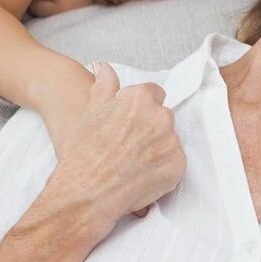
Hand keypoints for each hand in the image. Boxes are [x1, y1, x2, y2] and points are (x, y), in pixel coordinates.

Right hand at [44, 63, 184, 232]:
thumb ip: (104, 85)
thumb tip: (104, 66)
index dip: (139, 110)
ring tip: (130, 163)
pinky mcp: (177, 166)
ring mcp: (171, 142)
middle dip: (149, 129)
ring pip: (168, 140)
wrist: (84, 194)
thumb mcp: (90, 112)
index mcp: (141, 99)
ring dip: (156, 149)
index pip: (153, 94)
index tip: (128, 124)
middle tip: (127, 146)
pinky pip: (173, 163)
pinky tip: (139, 176)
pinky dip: (161, 169)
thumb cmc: (83, 153)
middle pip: (162, 118)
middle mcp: (161, 117)